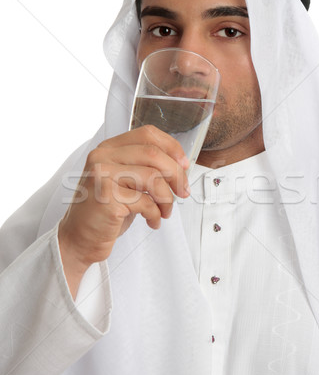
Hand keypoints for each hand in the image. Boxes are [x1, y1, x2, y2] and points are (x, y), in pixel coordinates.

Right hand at [58, 125, 189, 296]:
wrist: (79, 239)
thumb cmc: (105, 212)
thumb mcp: (125, 182)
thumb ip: (145, 168)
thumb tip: (180, 166)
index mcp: (108, 148)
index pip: (147, 134)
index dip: (172, 148)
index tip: (184, 165)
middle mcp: (102, 157)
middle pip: (153, 154)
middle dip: (176, 174)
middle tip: (183, 192)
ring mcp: (102, 176)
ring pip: (153, 178)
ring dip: (167, 199)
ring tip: (165, 212)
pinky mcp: (106, 198)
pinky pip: (146, 202)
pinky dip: (155, 215)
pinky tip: (152, 222)